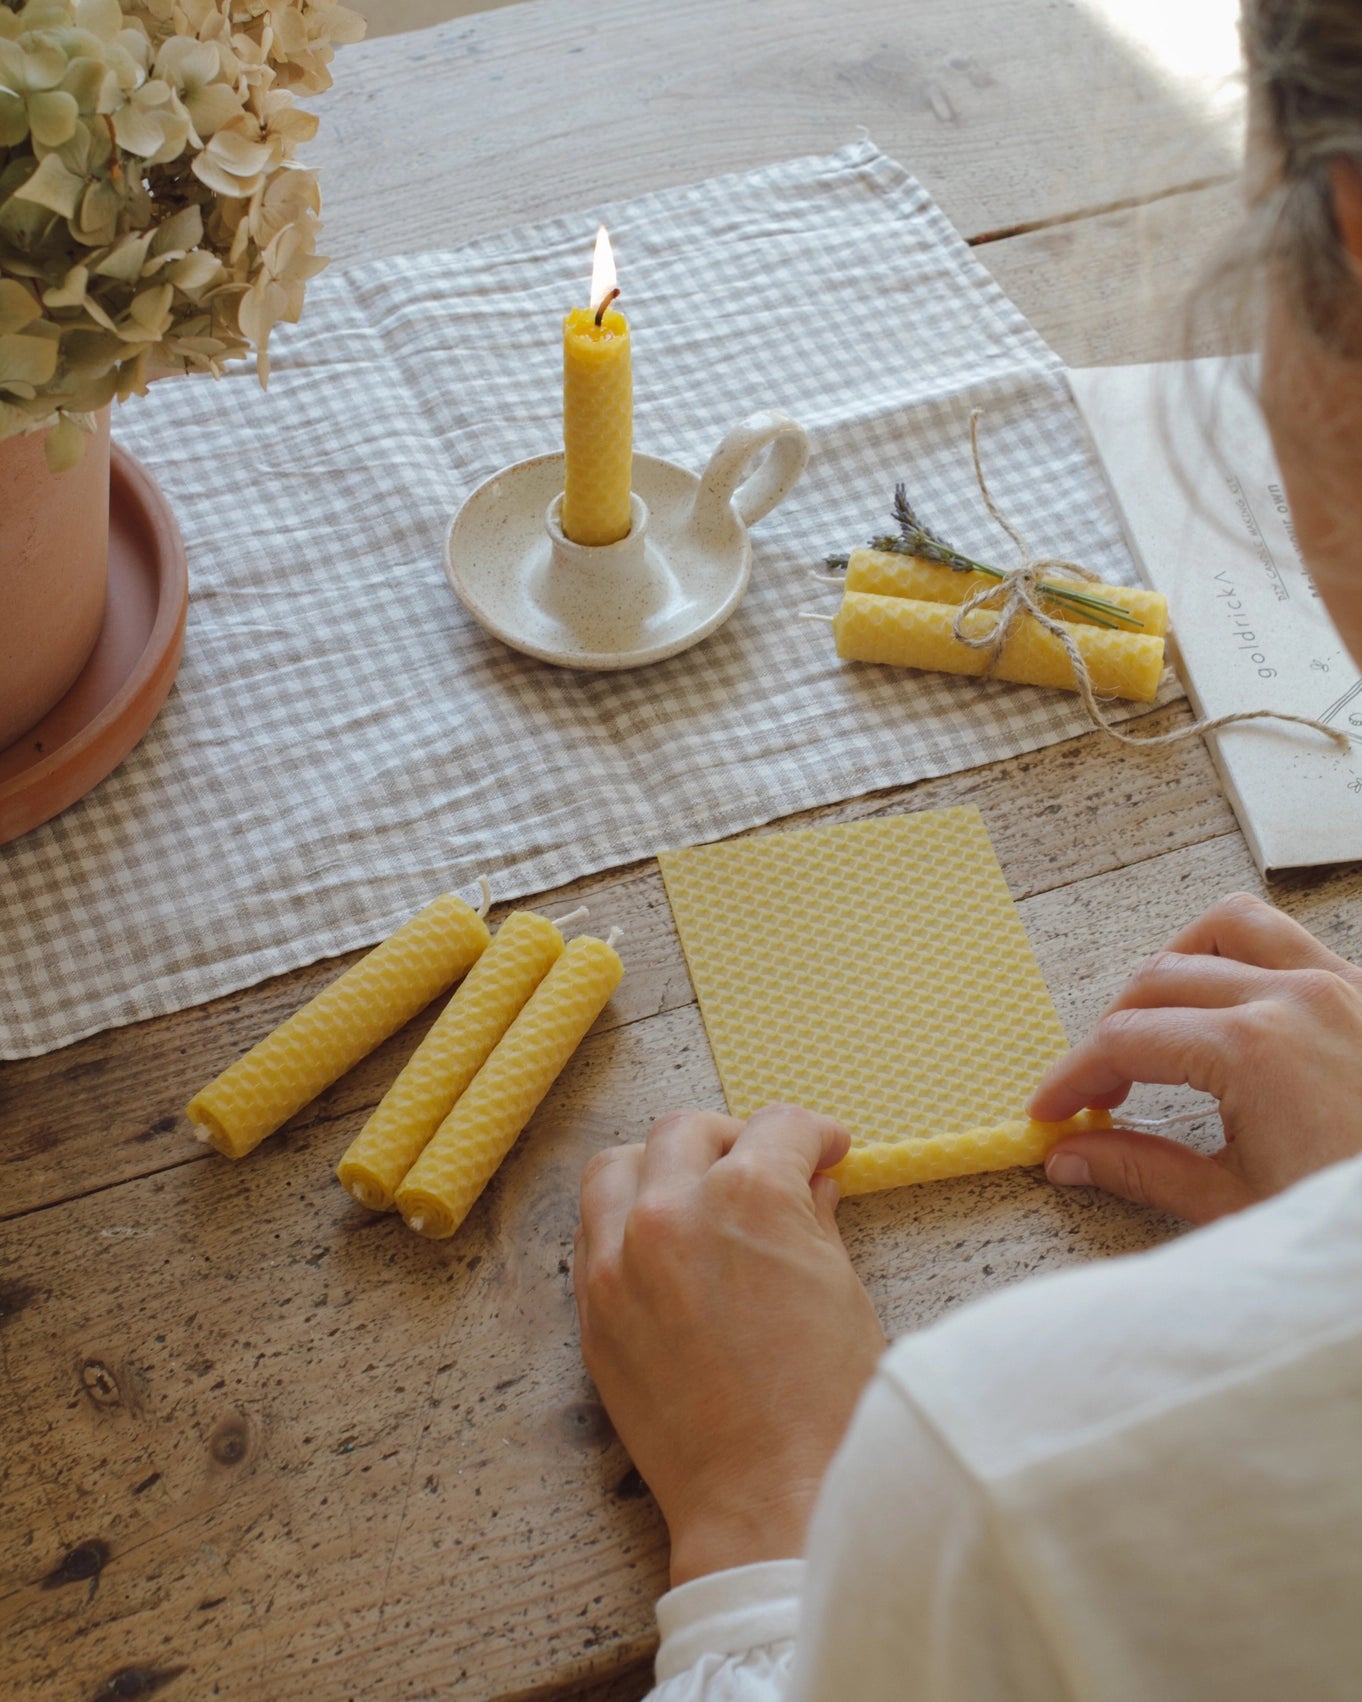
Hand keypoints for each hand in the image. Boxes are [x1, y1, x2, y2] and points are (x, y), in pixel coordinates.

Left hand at [574, 1104, 885, 1588]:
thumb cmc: (824, 1404)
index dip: (813, 1135)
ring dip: (660, 1166)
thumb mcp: (840, 1291)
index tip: (825, 1153)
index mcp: (750, 1196)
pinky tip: (661, 1246)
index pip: (780, 1127)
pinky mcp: (591, 1308)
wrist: (768, 1501)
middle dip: (734, 1140)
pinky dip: (624, 1219)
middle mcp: (672, 1210)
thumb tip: (811, 1186)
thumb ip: (814, 1220)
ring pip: (619, 1166)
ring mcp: (619, 1258)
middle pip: (689, 1131)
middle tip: (764, 1170)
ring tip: (697, 1196)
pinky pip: (592, 1229)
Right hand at [1029, 892, 1361, 1223]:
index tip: (1051, 1111)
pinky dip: (1240, 952)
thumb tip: (1072, 1157)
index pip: (1124, 1041)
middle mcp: (1292, 996)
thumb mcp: (1239, 1204)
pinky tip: (1229, 1003)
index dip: (1073, 1076)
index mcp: (1252, 1048)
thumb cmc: (1351, 1213)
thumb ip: (1142, 1170)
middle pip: (1156, 980)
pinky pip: (1286, 934)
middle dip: (1110, 1034)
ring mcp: (1337, 982)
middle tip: (1097, 1092)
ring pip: (1221, 927)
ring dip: (1172, 966)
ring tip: (1156, 1023)